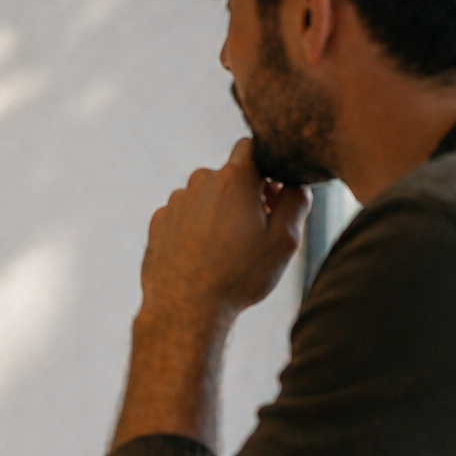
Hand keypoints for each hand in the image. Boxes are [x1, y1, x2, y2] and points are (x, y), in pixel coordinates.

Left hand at [111, 139, 310, 449]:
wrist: (184, 309)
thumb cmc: (238, 276)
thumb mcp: (283, 241)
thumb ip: (297, 203)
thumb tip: (296, 185)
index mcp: (234, 179)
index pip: (252, 146)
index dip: (267, 164)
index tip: (274, 191)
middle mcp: (200, 182)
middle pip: (229, 175)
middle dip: (245, 193)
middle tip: (257, 229)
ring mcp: (175, 202)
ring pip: (205, 196)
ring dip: (220, 212)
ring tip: (229, 250)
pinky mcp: (159, 223)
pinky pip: (185, 216)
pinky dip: (197, 228)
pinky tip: (205, 258)